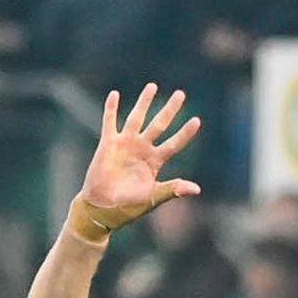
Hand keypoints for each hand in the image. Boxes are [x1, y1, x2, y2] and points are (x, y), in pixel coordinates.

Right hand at [71, 84, 201, 236]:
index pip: (174, 143)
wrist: (101, 210)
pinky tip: (114, 94)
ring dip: (144, 102)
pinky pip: (110, 122)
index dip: (185, 133)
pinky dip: (111, 109)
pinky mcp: (108, 144)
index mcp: (154, 162)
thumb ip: (173, 189)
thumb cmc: (127, 208)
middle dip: (170, 110)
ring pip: (137, 118)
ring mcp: (125, 145)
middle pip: (159, 124)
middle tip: (181, 94)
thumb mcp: (152, 198)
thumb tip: (197, 189)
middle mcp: (142, 149)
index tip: (196, 120)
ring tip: (153, 86)